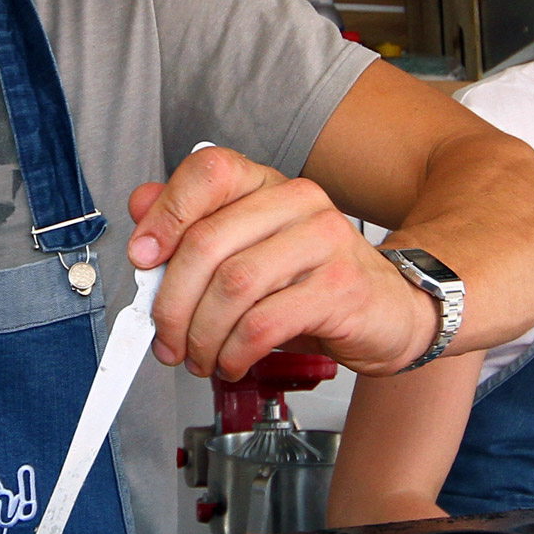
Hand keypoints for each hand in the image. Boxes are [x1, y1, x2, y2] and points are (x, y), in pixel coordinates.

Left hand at [126, 148, 437, 380]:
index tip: (143, 259)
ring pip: (233, 287)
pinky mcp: (339, 288)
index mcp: (268, 185)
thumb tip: (141, 205)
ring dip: (201, 335)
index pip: (209, 172)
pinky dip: (234, 352)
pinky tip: (232, 361)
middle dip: (172, 302)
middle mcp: (297, 202)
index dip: (165, 214)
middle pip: (208, 242)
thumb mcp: (250, 251)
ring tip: (198, 356)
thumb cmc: (313, 282)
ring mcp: (324, 241)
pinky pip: (263, 323)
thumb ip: (194, 226)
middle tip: (164, 338)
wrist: (392, 310)